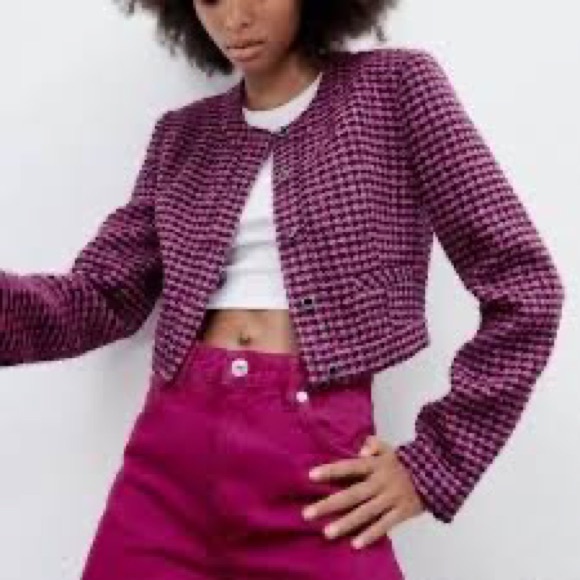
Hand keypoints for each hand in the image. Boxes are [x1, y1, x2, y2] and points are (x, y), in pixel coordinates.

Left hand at [301, 435, 425, 548]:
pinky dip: (371, 534)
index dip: (331, 471)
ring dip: (346, 523)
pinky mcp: (402, 512)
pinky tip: (355, 543)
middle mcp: (380, 482)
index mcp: (375, 465)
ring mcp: (391, 498)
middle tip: (307, 513)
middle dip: (329, 504)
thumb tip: (361, 450)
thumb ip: (372, 444)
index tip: (310, 476)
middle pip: (352, 494)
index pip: (349, 467)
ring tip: (327, 532)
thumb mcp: (388, 447)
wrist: (436, 473)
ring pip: (365, 513)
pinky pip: (385, 525)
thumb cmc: (403, 462)